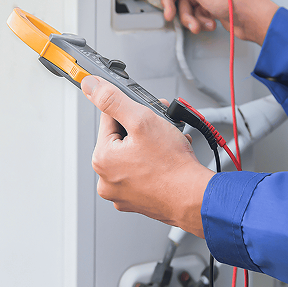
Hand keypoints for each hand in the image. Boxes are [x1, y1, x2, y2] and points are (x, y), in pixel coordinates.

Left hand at [81, 75, 214, 237]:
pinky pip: (141, 173)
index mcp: (101, 159)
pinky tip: (167, 160)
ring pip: (132, 155)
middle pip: (121, 138)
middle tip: (161, 128)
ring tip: (168, 144)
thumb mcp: (141, 120)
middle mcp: (106, 179)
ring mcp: (122, 193)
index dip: (131, 111)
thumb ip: (113, 99)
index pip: (109, 119)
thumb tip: (90, 85)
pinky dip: (153, 163)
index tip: (146, 113)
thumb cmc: (173, 165)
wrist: (197, 198)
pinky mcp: (137, 201)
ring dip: (150, 144)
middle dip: (142, 128)